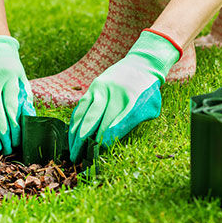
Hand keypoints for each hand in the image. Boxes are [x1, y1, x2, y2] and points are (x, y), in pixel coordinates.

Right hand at [68, 30, 180, 161]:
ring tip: (72, 152)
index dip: (104, 140)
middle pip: (93, 120)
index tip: (97, 153)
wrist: (141, 64)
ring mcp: (99, 89)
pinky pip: (80, 107)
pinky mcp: (92, 88)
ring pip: (82, 114)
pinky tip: (72, 136)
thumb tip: (111, 139)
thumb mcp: (150, 107)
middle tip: (77, 158)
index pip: (113, 124)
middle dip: (83, 141)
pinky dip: (74, 123)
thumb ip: (133, 122)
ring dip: (75, 135)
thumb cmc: (148, 91)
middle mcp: (111, 93)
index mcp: (129, 99)